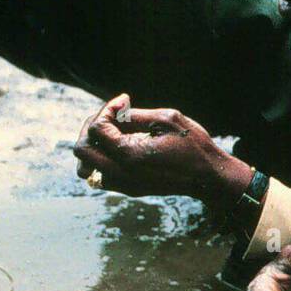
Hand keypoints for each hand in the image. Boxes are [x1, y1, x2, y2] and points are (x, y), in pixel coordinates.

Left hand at [72, 93, 250, 202]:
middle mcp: (121, 174)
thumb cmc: (193, 145)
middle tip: (112, 115)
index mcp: (129, 155)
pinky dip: (102, 158)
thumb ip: (135, 114)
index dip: (106, 109)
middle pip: (82, 151)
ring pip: (86, 167)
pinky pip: (100, 175)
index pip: (96, 130)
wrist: (208, 177)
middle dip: (92, 127)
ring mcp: (124, 185)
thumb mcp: (167, 119)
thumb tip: (115, 111)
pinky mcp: (129, 189)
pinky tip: (121, 145)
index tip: (124, 101)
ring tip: (113, 131)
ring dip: (94, 146)